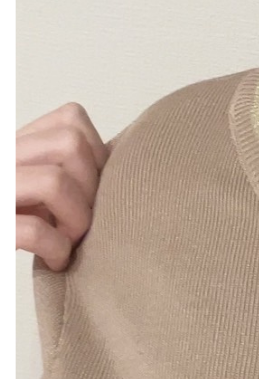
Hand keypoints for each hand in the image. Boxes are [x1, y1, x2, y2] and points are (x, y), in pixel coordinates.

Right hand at [16, 104, 107, 270]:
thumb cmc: (20, 222)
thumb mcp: (38, 186)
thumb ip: (67, 169)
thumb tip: (127, 166)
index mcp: (14, 144)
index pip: (72, 118)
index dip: (97, 155)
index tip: (92, 191)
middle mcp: (3, 158)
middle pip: (70, 143)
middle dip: (91, 186)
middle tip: (85, 221)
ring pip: (54, 181)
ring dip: (77, 219)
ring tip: (70, 241)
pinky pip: (33, 230)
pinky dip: (56, 249)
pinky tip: (55, 260)